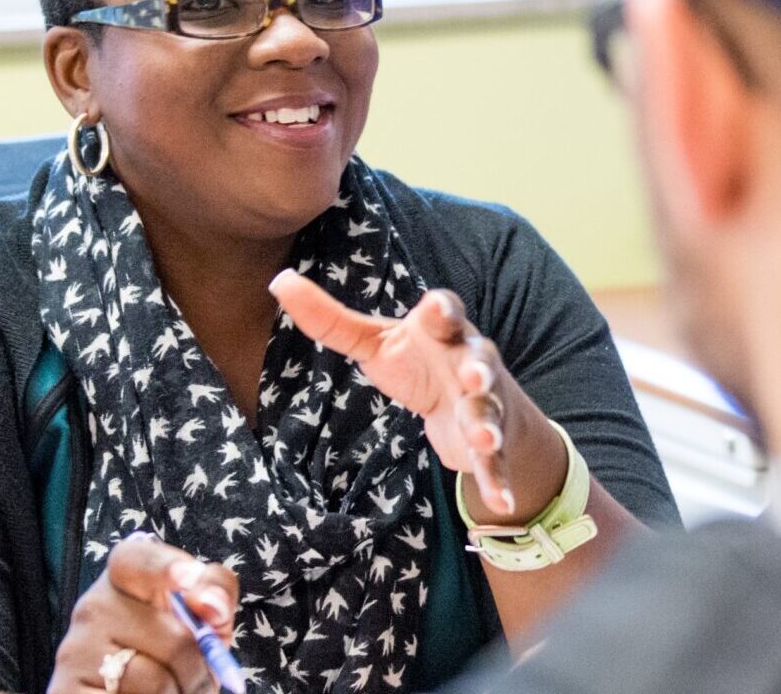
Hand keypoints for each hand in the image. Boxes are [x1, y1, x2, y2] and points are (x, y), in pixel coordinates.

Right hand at [49, 535, 239, 693]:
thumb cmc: (172, 656)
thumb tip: (212, 603)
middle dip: (198, 669)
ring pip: (157, 681)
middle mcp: (93, 607)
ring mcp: (75, 650)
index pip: (134, 559)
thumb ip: (216, 595)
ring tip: (169, 692)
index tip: (190, 578)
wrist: (133, 693)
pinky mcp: (66, 689)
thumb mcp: (204, 621)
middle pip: (173, 639)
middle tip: (197, 679)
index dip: (165, 566)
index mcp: (126, 580)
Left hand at [270, 270, 549, 518]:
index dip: (441, 310)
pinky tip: (501, 499)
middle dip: (477, 370)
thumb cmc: (417, 362)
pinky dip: (497, 479)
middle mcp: (470, 363)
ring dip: (487, 425)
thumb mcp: (375, 342)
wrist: (469, 402)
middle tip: (472, 377)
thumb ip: (330, 318)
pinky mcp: (487, 442)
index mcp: (442, 333)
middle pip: (478, 362)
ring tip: (483, 440)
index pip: (445, 314)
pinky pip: (493, 462)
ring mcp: (483, 403)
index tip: (436, 308)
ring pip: (487, 412)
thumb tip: (280, 281)